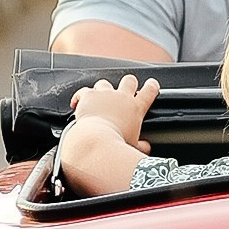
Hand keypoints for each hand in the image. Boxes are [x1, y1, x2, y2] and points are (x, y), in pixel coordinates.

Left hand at [57, 73, 159, 195]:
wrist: (97, 140)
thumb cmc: (116, 145)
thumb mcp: (135, 147)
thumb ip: (143, 145)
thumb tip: (146, 146)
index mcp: (136, 108)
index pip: (150, 90)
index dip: (152, 86)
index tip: (151, 85)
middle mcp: (122, 97)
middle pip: (129, 80)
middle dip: (128, 84)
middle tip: (125, 91)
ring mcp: (105, 94)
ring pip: (105, 83)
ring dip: (102, 90)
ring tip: (98, 100)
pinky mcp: (89, 96)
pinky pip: (83, 91)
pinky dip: (79, 97)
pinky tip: (76, 103)